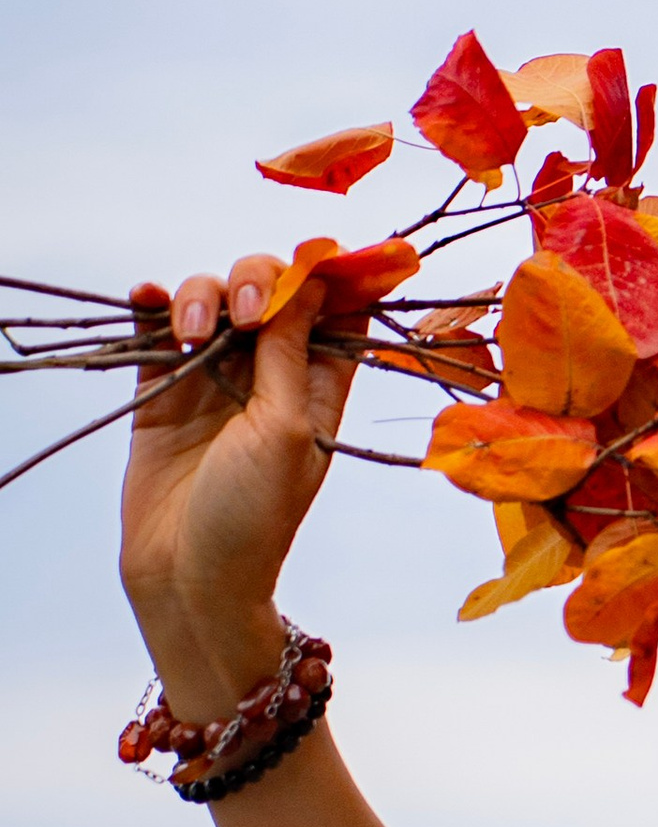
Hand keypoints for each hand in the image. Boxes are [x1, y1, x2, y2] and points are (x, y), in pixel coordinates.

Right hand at [120, 255, 360, 720]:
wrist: (188, 574)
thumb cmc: (253, 516)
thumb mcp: (288, 428)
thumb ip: (294, 349)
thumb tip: (314, 274)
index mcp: (320, 386)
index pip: (337, 309)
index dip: (335, 273)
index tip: (329, 251)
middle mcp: (269, 374)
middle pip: (269, 288)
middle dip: (257, 278)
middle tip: (246, 312)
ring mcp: (213, 377)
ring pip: (211, 298)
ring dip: (201, 296)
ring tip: (193, 336)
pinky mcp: (163, 387)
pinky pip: (158, 325)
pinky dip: (155, 304)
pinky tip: (151, 302)